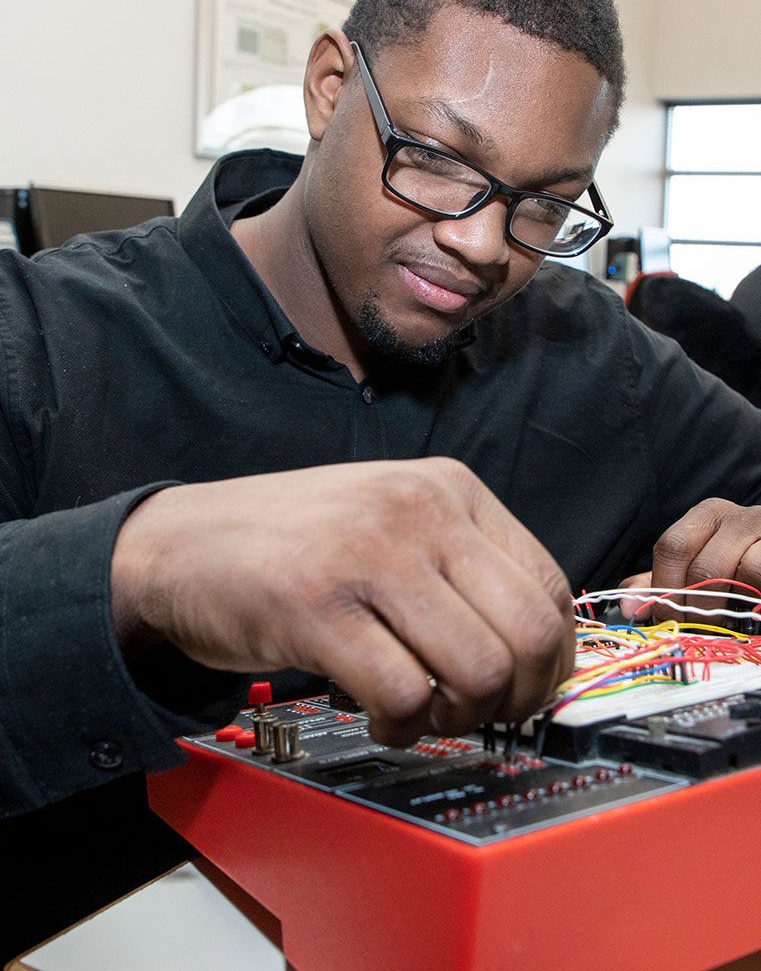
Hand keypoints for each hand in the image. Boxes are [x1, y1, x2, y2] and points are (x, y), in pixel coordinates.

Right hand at [111, 457, 573, 745]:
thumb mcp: (393, 520)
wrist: (181, 543)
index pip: (551, 585)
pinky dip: (403, 729)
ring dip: (459, 718)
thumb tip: (536, 648)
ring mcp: (367, 554)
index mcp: (449, 487)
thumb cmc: (293, 543)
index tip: (524, 691)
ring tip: (420, 714)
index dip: (551, 660)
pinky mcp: (317, 608)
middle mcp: (418, 511)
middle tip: (476, 714)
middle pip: (528, 635)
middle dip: (517, 699)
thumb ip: (463, 563)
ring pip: (477, 671)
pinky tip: (378, 719)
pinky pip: (404, 696)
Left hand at [619, 498, 760, 623]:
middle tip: (697, 631)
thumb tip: (627, 606)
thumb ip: (663, 583)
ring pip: (741, 576)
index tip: (666, 620)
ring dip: (731, 610)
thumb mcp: (701, 566)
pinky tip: (752, 609)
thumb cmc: (744, 565)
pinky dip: (756, 603)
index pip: (671, 547)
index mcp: (707, 516)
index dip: (665, 590)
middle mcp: (738, 516)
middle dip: (696, 610)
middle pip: (702, 566)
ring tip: (730, 622)